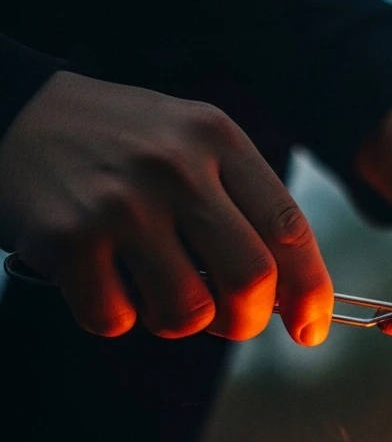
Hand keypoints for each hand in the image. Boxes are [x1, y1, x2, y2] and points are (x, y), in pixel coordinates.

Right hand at [0, 72, 333, 343]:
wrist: (15, 111)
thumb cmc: (121, 141)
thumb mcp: (193, 141)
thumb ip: (243, 203)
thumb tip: (291, 294)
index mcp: (218, 141)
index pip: (290, 230)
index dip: (311, 292)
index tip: (310, 330)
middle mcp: (176, 168)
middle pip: (250, 280)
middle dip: (247, 320)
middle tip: (230, 321)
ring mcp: (120, 204)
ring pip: (186, 312)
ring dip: (178, 321)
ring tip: (156, 290)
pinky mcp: (67, 239)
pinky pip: (115, 319)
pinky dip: (116, 316)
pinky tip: (103, 279)